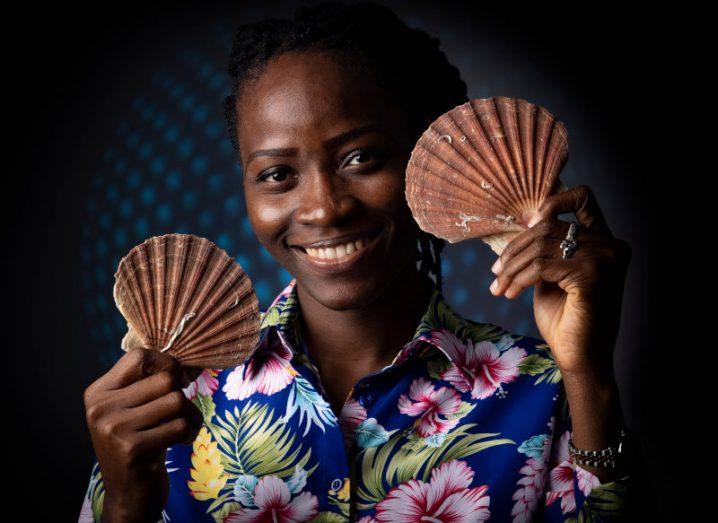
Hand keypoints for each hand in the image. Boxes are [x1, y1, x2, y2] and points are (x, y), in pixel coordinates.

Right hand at [83, 349, 202, 522]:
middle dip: (182, 395)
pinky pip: (180, 426)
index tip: (176, 381)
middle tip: (180, 414)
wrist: (129, 495)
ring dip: (190, 416)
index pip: (140, 356)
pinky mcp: (131, 448)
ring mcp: (113, 428)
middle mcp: (100, 408)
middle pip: (164, 379)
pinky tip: (179, 444)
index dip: (167, 364)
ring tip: (182, 429)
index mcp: (98, 392)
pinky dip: (189, 434)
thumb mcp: (134, 409)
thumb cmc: (140, 443)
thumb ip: (148, 382)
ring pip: (176, 400)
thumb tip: (183, 359)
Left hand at [489, 186, 630, 377]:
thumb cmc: (565, 319)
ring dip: (512, 267)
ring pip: (541, 245)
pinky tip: (510, 293)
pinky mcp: (591, 276)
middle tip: (496, 272)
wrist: (580, 358)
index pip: (583, 198)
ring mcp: (605, 259)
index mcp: (606, 242)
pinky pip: (541, 266)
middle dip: (515, 249)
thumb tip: (528, 219)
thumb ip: (546, 249)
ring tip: (499, 286)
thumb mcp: (552, 275)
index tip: (527, 225)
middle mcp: (611, 246)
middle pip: (549, 225)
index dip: (553, 201)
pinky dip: (519, 279)